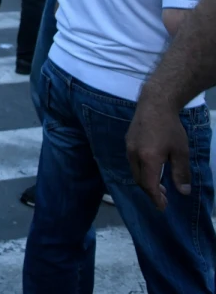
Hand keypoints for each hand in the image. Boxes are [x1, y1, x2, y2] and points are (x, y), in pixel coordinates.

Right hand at [127, 96, 191, 210]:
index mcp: (148, 160)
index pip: (149, 186)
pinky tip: (152, 166)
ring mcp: (129, 148)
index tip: (163, 208)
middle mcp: (134, 156)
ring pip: (135, 171)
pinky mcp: (128, 141)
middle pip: (140, 181)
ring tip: (159, 183)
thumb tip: (183, 191)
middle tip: (164, 197)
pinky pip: (133, 162)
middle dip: (151, 192)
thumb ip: (181, 172)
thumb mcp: (181, 151)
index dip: (156, 199)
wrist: (155, 103)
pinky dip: (142, 170)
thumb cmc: (170, 128)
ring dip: (146, 181)